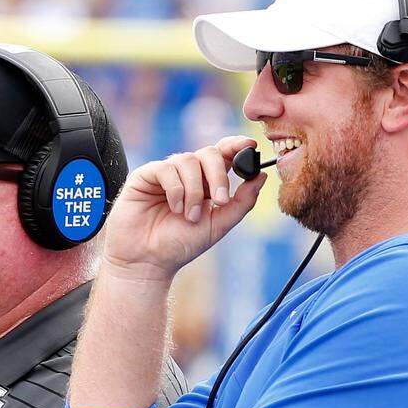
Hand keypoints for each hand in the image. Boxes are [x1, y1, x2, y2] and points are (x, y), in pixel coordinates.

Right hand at [102, 136, 266, 282]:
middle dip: (218, 176)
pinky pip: (166, 169)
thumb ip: (242, 202)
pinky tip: (174, 208)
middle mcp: (187, 174)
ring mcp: (166, 173)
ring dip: (194, 190)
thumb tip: (262, 175)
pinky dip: (176, 189)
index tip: (250, 146)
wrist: (148, 261)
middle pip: (209, 153)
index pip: (224, 154)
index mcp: (206, 183)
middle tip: (220, 201)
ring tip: (189, 216)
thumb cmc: (180, 245)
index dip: (237, 146)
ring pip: (188, 161)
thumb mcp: (219, 225)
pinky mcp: (145, 176)